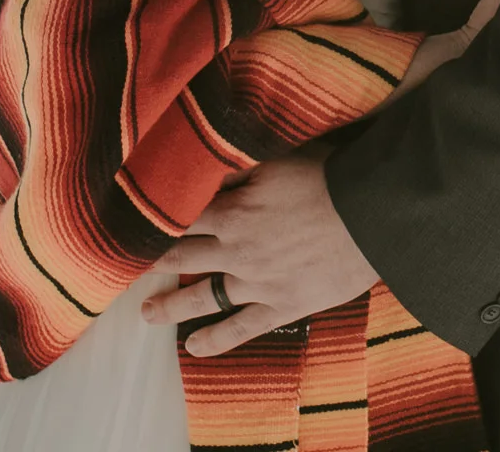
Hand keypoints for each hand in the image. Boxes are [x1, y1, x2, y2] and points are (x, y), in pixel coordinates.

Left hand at [141, 155, 377, 355]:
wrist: (369, 217)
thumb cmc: (327, 178)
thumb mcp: (277, 159)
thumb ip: (240, 163)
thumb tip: (209, 153)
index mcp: (232, 211)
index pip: (180, 214)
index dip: (156, 217)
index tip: (133, 221)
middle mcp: (235, 250)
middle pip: (183, 255)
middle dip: (155, 260)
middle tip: (130, 267)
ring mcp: (255, 283)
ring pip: (202, 297)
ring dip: (171, 305)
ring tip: (146, 314)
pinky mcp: (280, 306)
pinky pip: (239, 329)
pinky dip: (215, 340)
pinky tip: (194, 348)